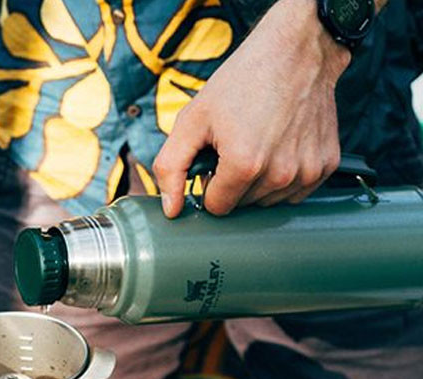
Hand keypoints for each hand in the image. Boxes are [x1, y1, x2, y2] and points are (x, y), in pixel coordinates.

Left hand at [153, 0, 351, 217]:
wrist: (297, 51)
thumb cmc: (242, 82)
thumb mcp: (192, 119)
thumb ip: (171, 168)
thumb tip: (171, 209)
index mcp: (243, 164)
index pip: (216, 207)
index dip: (210, 185)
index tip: (216, 160)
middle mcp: (279, 174)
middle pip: (242, 205)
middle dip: (233, 183)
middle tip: (237, 144)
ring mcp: (306, 172)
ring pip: (267, 202)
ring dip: (258, 182)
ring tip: (260, 143)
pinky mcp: (325, 166)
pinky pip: (294, 194)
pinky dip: (284, 178)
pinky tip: (281, 148)